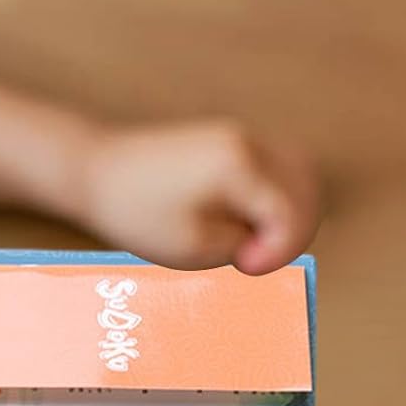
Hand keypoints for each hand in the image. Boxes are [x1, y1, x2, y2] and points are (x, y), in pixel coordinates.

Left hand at [77, 120, 319, 275]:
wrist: (98, 172)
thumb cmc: (138, 214)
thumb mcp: (194, 246)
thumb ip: (244, 245)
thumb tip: (273, 239)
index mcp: (240, 166)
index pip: (291, 214)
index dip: (279, 251)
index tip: (246, 268)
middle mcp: (250, 143)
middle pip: (307, 189)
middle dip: (293, 232)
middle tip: (253, 259)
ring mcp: (243, 137)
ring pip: (300, 174)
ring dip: (290, 213)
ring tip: (255, 242)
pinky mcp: (233, 141)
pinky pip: (279, 168)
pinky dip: (278, 197)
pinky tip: (250, 223)